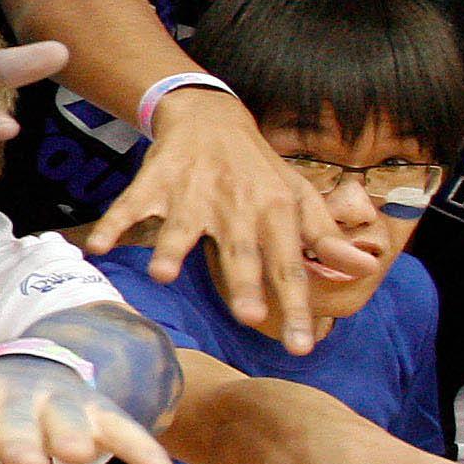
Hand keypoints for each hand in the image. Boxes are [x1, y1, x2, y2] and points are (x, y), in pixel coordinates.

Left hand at [0, 356, 175, 463]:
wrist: (31, 372)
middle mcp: (14, 397)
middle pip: (15, 420)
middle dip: (20, 437)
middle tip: (25, 462)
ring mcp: (58, 403)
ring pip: (67, 419)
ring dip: (72, 436)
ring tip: (77, 457)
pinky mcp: (97, 415)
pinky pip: (120, 430)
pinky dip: (137, 446)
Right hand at [82, 89, 380, 352]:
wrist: (210, 117)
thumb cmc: (258, 168)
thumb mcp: (299, 196)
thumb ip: (325, 237)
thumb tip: (364, 270)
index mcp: (274, 211)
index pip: (289, 264)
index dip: (296, 305)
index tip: (302, 347)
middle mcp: (235, 205)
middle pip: (240, 250)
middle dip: (242, 282)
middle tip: (248, 318)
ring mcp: (192, 194)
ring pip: (182, 226)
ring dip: (172, 249)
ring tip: (164, 275)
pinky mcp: (156, 183)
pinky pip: (132, 206)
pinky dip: (113, 224)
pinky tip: (98, 246)